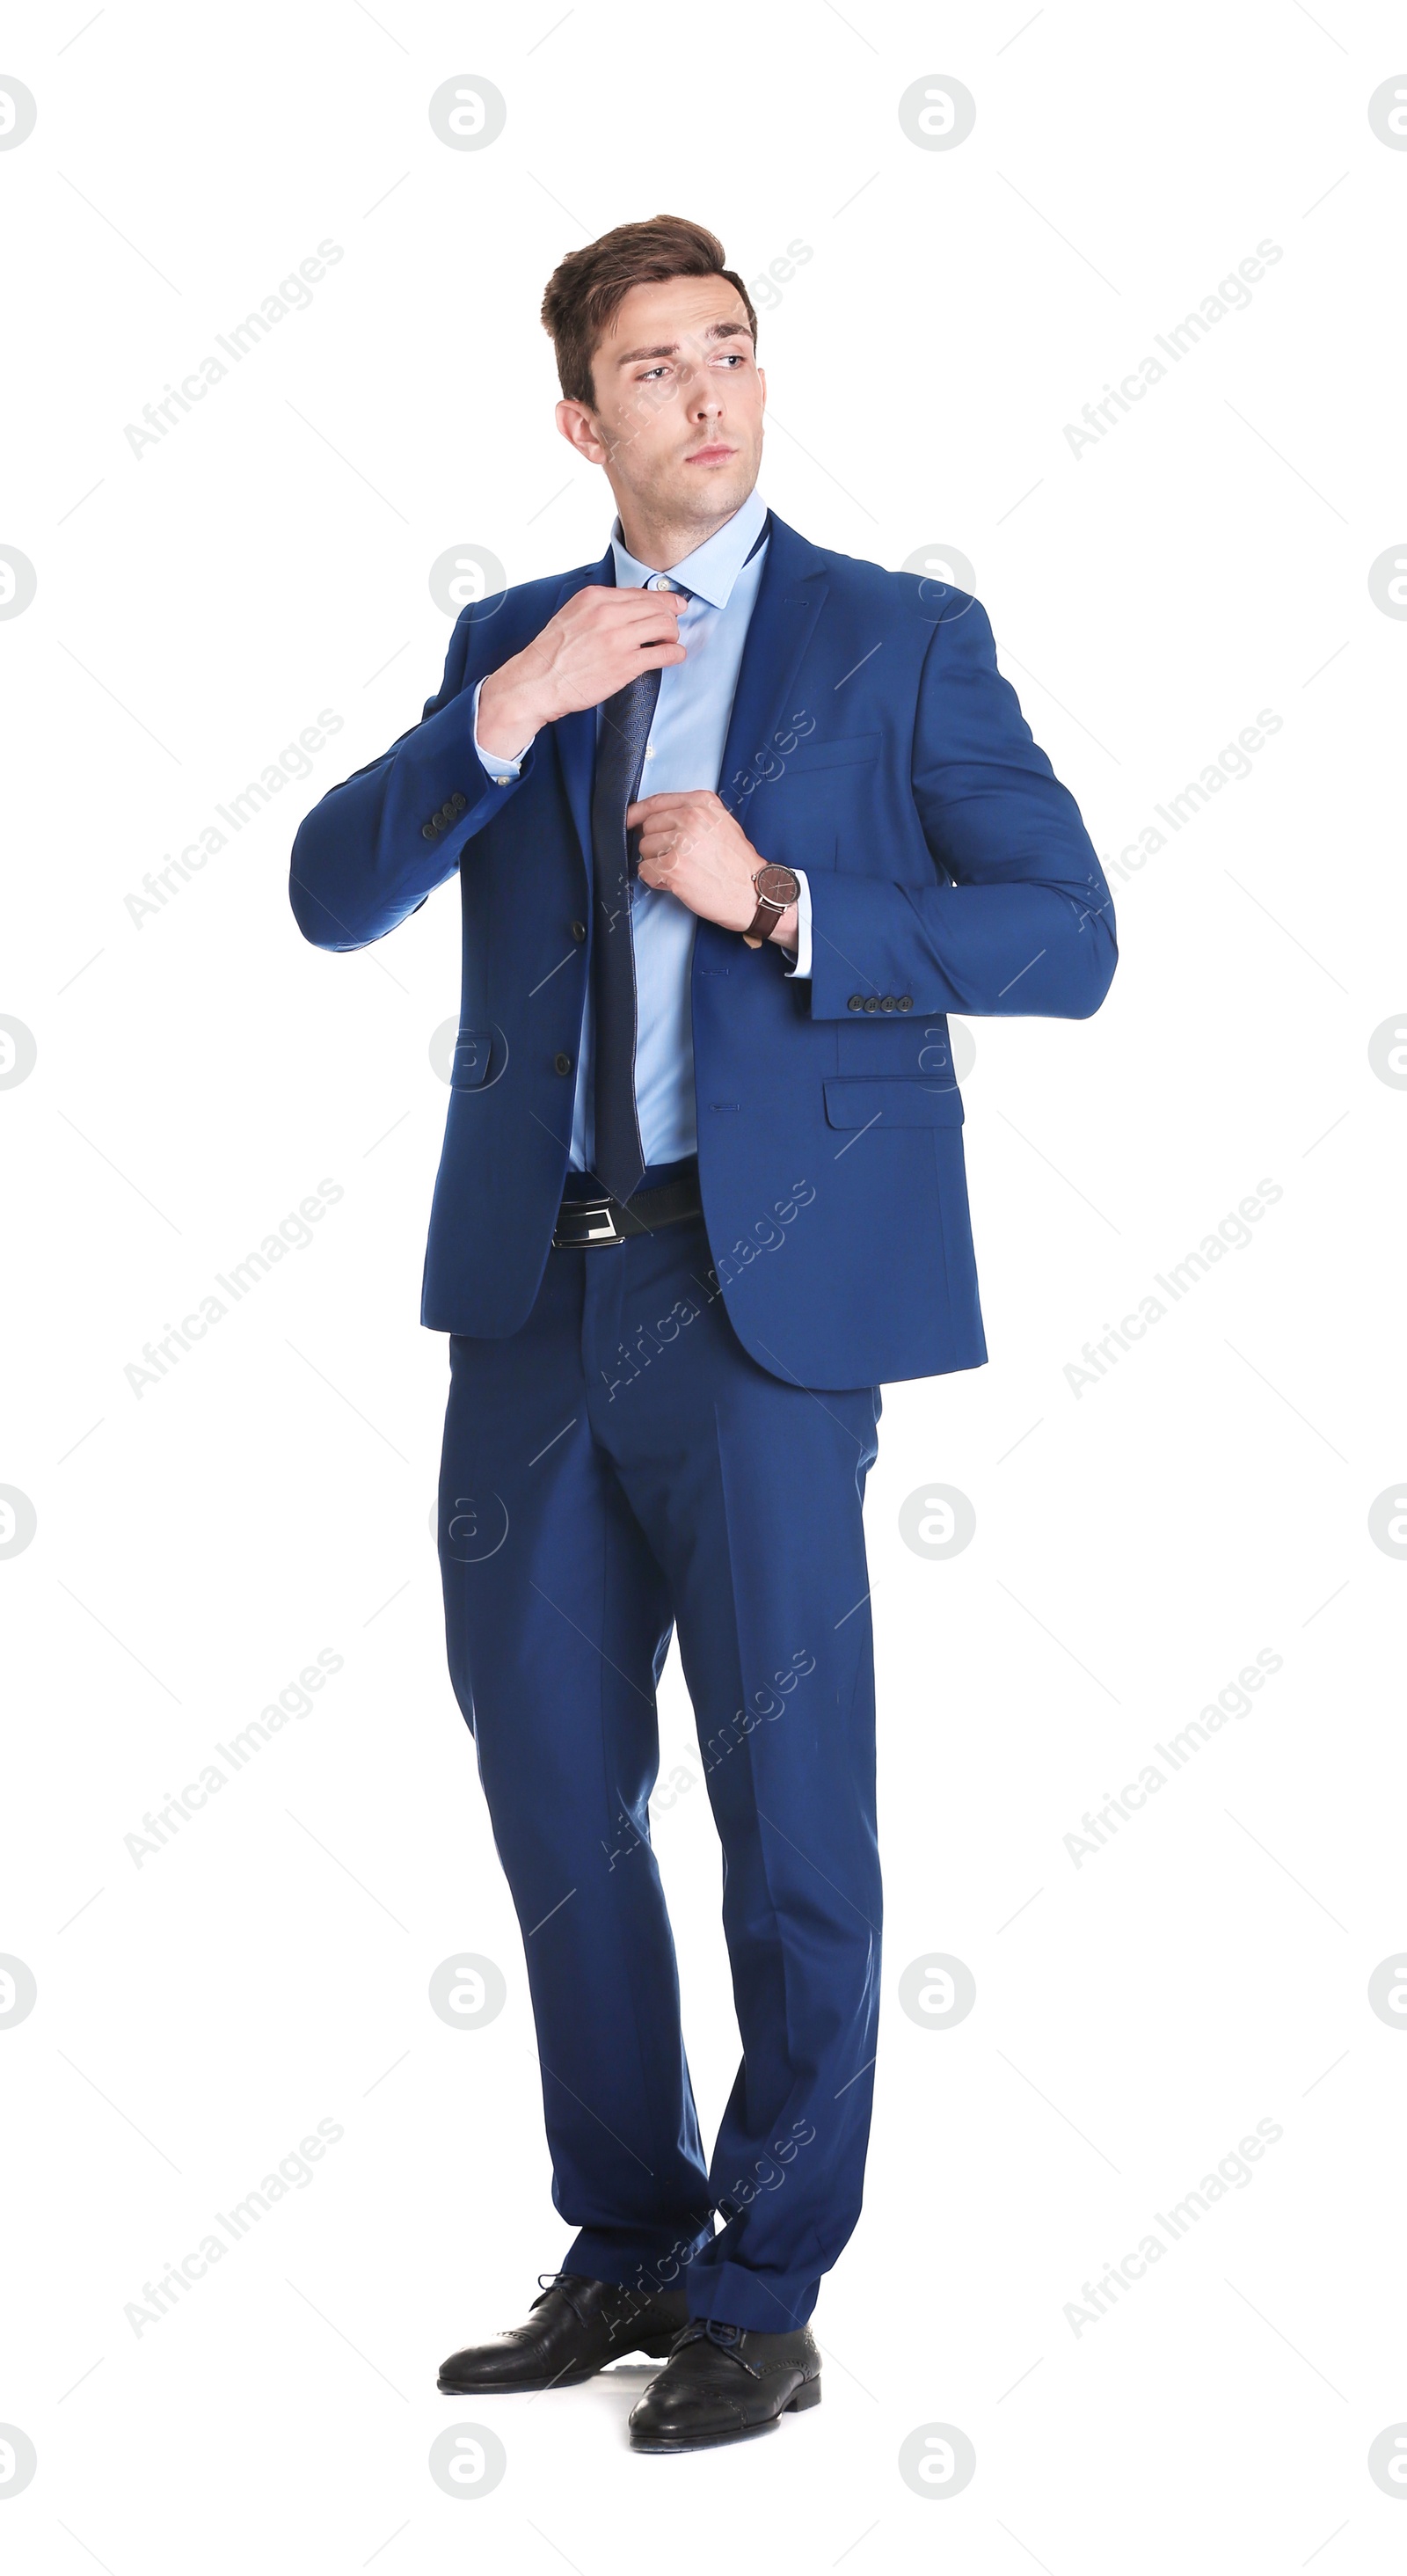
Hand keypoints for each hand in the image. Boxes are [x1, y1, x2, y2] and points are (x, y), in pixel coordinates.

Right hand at [477, 586, 684, 756]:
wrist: (537, 682)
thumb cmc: (551, 654)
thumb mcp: (571, 615)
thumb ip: (598, 609)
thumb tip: (627, 609)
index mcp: (594, 598)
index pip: (639, 593)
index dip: (662, 600)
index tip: (673, 606)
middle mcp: (607, 613)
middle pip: (656, 607)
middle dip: (671, 617)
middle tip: (673, 627)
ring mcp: (617, 638)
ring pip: (664, 626)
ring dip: (673, 634)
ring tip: (669, 643)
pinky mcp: (625, 664)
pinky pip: (664, 653)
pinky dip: (675, 653)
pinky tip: (675, 656)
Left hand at [626, 789, 797, 947]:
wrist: (754, 892)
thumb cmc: (738, 863)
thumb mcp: (721, 823)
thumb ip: (693, 814)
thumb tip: (655, 817)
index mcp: (701, 803)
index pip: (657, 801)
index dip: (638, 812)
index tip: (629, 819)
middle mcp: (690, 818)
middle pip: (648, 826)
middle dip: (656, 844)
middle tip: (678, 858)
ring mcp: (680, 843)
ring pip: (644, 848)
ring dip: (656, 862)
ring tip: (681, 870)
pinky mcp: (673, 867)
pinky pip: (645, 870)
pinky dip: (655, 879)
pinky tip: (676, 882)